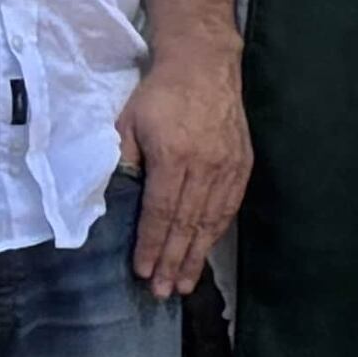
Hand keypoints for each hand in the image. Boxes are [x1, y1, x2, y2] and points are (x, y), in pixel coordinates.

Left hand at [114, 53, 250, 298]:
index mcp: (174, 157)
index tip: (141, 271)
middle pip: (188, 224)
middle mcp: (205, 167)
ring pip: (212, 220)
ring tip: (185, 282)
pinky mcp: (243, 164)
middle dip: (174, 261)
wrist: (205, 65)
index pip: (161, 212)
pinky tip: (207, 249)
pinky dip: (217, 231)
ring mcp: (228, 167)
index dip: (152, 245)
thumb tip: (114, 200)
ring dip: (197, 254)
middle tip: (162, 291)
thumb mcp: (127, 123)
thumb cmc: (159, 94)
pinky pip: (230, 206)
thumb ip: (122, 162)